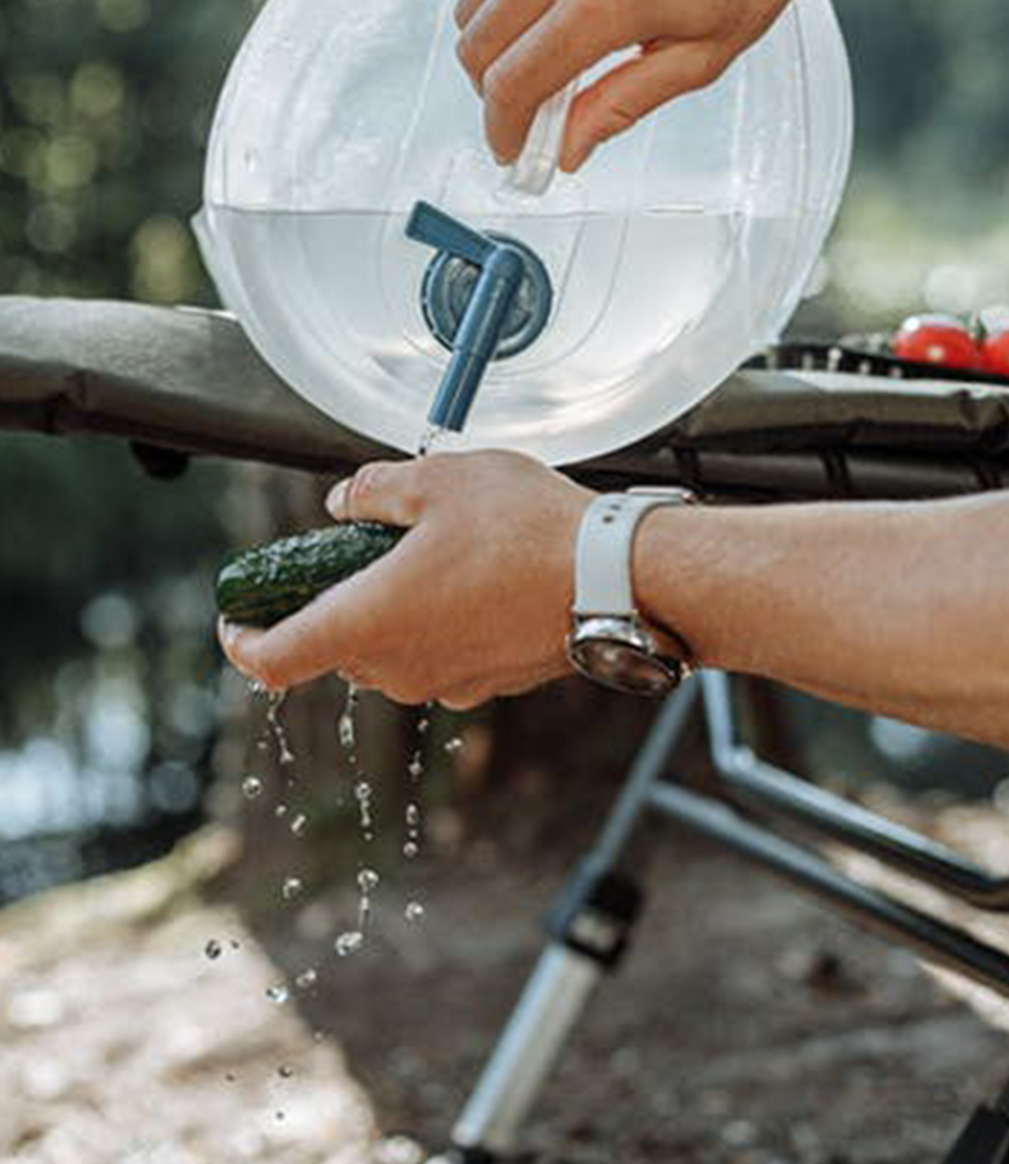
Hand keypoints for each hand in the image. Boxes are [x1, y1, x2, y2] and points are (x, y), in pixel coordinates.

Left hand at [217, 450, 590, 708]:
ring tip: (429, 550)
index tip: (237, 620)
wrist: (616, 580)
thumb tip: (345, 501)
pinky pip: (438, 656)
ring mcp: (445, 684)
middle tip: (356, 547)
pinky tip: (472, 577)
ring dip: (390, 610)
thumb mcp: (436, 479)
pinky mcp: (486, 684)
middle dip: (335, 601)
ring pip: (389, 651)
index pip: (273, 661)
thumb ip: (374, 490)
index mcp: (368, 623)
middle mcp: (400, 668)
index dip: (242, 642)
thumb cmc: (530, 532)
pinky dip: (437, 623)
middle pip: (335, 647)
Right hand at [453, 0, 810, 172]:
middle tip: (529, 108)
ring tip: (541, 52)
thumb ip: (619, 105)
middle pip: (477, 43)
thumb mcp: (698, 58)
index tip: (512, 150)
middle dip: (492, 90)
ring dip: (495, 39)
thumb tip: (565, 150)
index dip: (503, 130)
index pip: (512, 83)